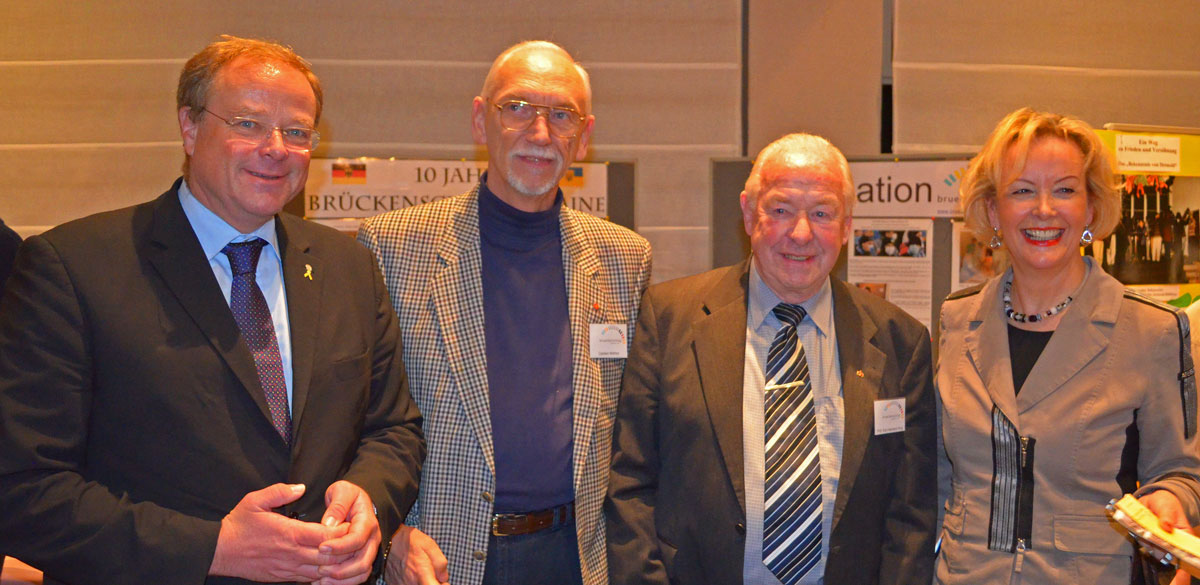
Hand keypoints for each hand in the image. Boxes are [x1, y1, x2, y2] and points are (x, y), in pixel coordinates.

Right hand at [209, 483, 348, 581]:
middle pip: (330, 557)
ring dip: (337, 564)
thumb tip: (301, 487)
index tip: (350, 522)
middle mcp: (292, 554)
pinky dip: (323, 575)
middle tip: (356, 539)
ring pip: (322, 572)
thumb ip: (280, 491)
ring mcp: (288, 568)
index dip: (343, 531)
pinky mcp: (283, 577)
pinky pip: (309, 579)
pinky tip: (330, 567)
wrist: (219, 551)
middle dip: (346, 549)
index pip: (327, 536)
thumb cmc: (238, 525)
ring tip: (348, 553)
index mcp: (290, 533)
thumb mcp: (255, 500)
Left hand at [315, 480, 381, 584]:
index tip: (321, 548)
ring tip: (321, 580)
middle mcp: (372, 540)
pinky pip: (357, 577)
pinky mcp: (362, 559)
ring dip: (342, 580)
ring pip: (362, 573)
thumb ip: (337, 505)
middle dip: (341, 569)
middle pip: (363, 562)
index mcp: (368, 522)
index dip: (340, 546)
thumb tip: (329, 524)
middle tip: (319, 569)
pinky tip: (324, 583)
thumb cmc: (347, 496)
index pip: (357, 539)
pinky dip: (342, 584)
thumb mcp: (342, 491)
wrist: (355, 502)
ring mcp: (368, 551)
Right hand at [385, 525, 448, 584]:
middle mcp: (410, 583)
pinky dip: (412, 581)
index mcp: (421, 574)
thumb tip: (443, 578)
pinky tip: (411, 571)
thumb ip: (440, 564)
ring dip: (422, 581)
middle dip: (432, 581)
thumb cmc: (410, 541)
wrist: (388, 539)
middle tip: (430, 570)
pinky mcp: (394, 584)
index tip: (443, 581)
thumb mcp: (430, 546)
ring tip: (419, 569)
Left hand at [1138, 490, 1196, 584]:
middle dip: (1158, 544)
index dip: (1182, 558)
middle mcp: (1172, 540)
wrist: (1152, 498)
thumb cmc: (1166, 503)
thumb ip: (1167, 516)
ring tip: (1143, 526)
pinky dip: (1138, 535)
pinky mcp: (1148, 538)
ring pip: (1153, 547)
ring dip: (1146, 539)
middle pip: (1167, 551)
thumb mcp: (1167, 506)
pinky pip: (1142, 541)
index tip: (1175, 561)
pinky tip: (1138, 526)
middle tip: (1150, 532)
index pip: (1185, 549)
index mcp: (1183, 534)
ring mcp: (1159, 540)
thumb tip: (1166, 526)